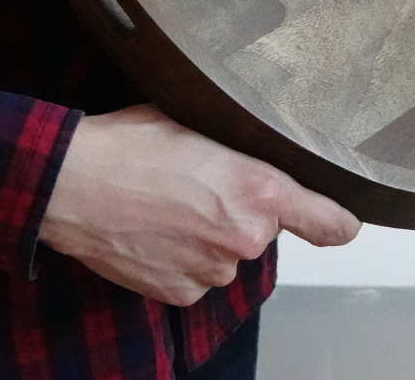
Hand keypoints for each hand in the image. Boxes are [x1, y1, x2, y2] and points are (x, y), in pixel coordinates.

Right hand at [39, 104, 360, 305]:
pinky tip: (153, 230)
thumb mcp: (196, 120)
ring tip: (166, 204)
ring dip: (208, 236)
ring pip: (226, 254)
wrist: (72, 184)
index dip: (337, 220)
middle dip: (239, 211)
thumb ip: (239, 146)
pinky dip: (182, 258)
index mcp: (258, 189)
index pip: (327, 220)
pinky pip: (197, 275)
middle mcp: (245, 238)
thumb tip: (255, 150)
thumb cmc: (129, 142)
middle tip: (197, 183)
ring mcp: (212, 271)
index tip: (342, 221)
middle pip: (261, 228)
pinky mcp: (181, 294)